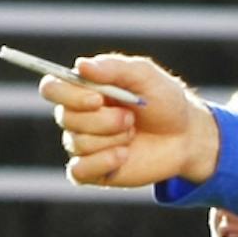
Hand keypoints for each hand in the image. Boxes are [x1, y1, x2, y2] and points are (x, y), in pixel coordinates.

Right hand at [46, 53, 218, 186]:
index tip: (99, 99)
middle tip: (131, 118)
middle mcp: (77, 116)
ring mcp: (84, 144)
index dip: (70, 95)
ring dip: (113, 138)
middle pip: (66, 117)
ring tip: (133, 133)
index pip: (52, 88)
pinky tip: (124, 155)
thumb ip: (115, 68)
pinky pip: (78, 171)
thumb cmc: (164, 102)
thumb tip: (81, 65)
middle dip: (104, 120)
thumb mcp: (145, 76)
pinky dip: (102, 162)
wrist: (186, 136)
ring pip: (78, 143)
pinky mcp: (93, 170)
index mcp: (83, 90)